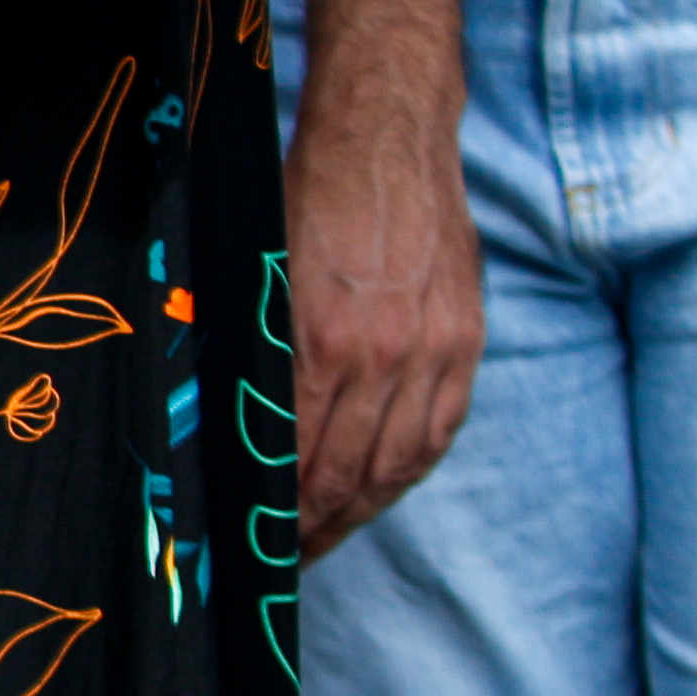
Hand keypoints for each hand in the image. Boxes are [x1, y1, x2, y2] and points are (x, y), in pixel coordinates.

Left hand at [285, 94, 482, 552]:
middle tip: (286, 555)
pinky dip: (407, 469)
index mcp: (318, 341)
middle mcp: (382, 355)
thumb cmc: (302, 199)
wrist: (384, 141)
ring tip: (327, 535)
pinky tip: (381, 489)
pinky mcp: (465, 339)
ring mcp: (432, 350)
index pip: (295, 456)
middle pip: (346, 473)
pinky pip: (438, 429)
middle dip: (313, 524)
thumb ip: (254, 352)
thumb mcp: (255, 275)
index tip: (256, 538)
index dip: (277, 508)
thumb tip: (231, 427)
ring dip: (359, 509)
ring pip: (397, 462)